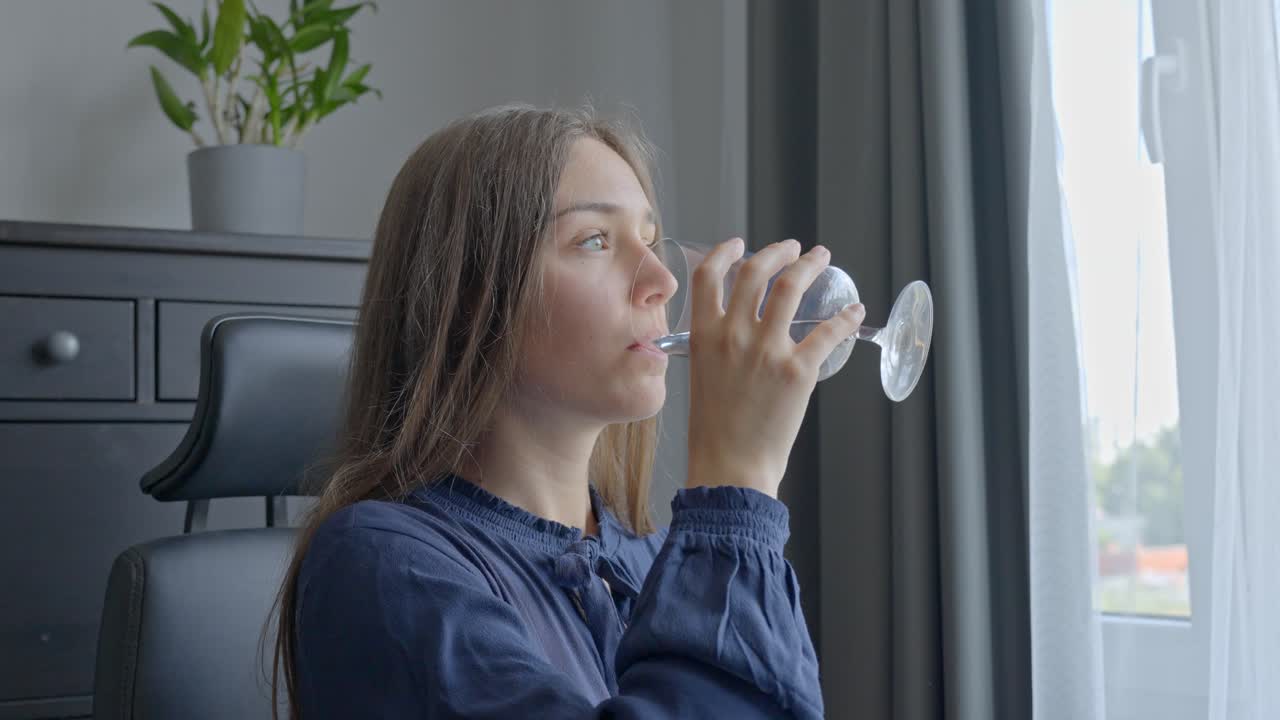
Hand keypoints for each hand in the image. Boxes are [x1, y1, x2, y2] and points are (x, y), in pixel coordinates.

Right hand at [685, 237, 865, 497]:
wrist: (730, 466)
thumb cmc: (714, 430)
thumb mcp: (702, 376)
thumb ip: (716, 347)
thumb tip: (739, 330)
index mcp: (704, 336)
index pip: (708, 277)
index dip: (725, 253)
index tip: (739, 245)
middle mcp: (733, 335)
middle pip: (755, 271)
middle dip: (778, 252)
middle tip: (793, 248)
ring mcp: (766, 350)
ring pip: (791, 287)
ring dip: (809, 265)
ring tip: (821, 258)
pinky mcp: (798, 370)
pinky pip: (828, 332)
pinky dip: (845, 317)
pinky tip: (854, 311)